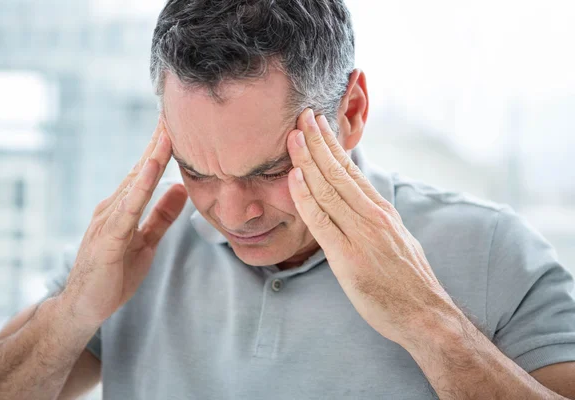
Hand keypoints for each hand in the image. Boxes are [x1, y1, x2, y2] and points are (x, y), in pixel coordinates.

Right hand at [62, 118, 187, 328]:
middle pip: (140, 169)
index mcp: (124, 208)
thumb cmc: (112, 274)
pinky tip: (151, 169)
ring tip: (167, 131)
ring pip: (134, 183)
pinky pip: (128, 209)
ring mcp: (108, 221)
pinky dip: (140, 187)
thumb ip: (161, 216)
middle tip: (172, 111)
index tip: (176, 123)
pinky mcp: (108, 239)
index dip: (162, 148)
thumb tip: (180, 189)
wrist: (84, 307)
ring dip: (152, 157)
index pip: (146, 172)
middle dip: (157, 141)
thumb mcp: (147, 242)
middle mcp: (113, 207)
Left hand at [286, 109, 459, 345]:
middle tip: (302, 115)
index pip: (352, 169)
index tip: (318, 124)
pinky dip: (306, 197)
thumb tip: (359, 204)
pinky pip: (322, 221)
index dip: (332, 145)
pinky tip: (294, 177)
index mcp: (382, 210)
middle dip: (317, 141)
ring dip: (308, 160)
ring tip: (294, 135)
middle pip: (339, 171)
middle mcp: (373, 216)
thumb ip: (375, 219)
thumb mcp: (397, 239)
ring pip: (329, 189)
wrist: (425, 315)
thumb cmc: (408, 279)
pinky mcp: (347, 257)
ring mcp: (361, 234)